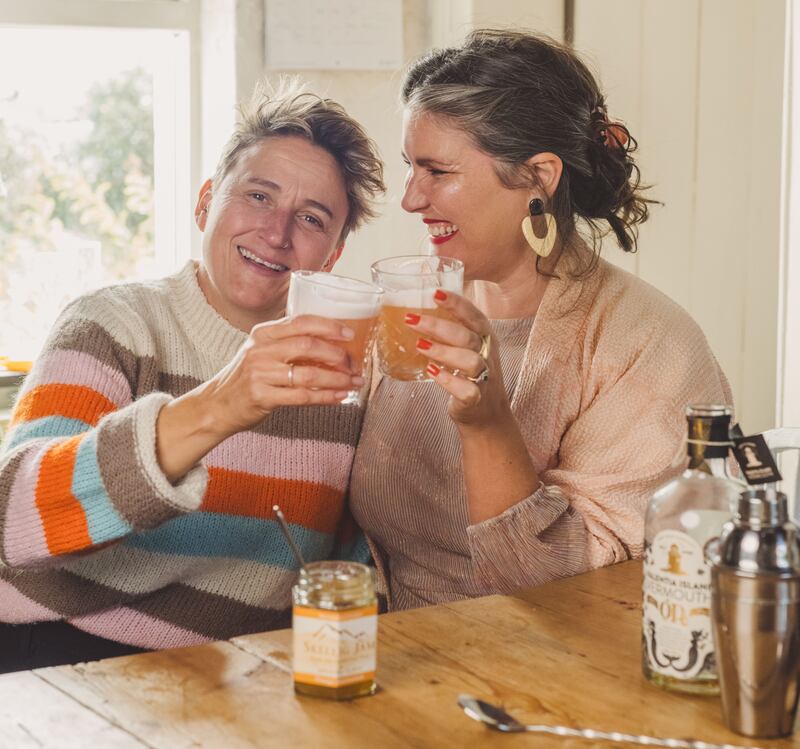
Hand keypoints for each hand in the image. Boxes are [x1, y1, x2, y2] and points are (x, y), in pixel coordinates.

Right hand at [156, 314, 363, 482]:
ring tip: (355, 382)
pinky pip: (303, 396)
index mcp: (263, 333)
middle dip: (338, 355)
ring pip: (309, 373)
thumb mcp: (262, 352)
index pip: (301, 322)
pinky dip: (327, 396)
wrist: (217, 405)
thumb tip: (333, 345)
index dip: (329, 326)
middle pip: (308, 345)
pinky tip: (341, 397)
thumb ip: (289, 344)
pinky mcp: (263, 397)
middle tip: (355, 363)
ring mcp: (260, 374)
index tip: (350, 333)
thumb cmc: (247, 377)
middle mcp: (261, 350)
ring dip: (338, 379)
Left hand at [406, 290, 508, 428]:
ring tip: (419, 345)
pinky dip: (448, 381)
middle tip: (411, 319)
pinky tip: (431, 372)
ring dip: (443, 351)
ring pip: (470, 361)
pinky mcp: (475, 399)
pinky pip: (466, 390)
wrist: (487, 413)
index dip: (456, 303)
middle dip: (438, 325)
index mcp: (484, 337)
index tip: (435, 293)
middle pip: (467, 336)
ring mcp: (484, 377)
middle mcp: (487, 354)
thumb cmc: (470, 374)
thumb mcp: (466, 348)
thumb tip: (416, 310)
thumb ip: (450, 330)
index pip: (473, 315)